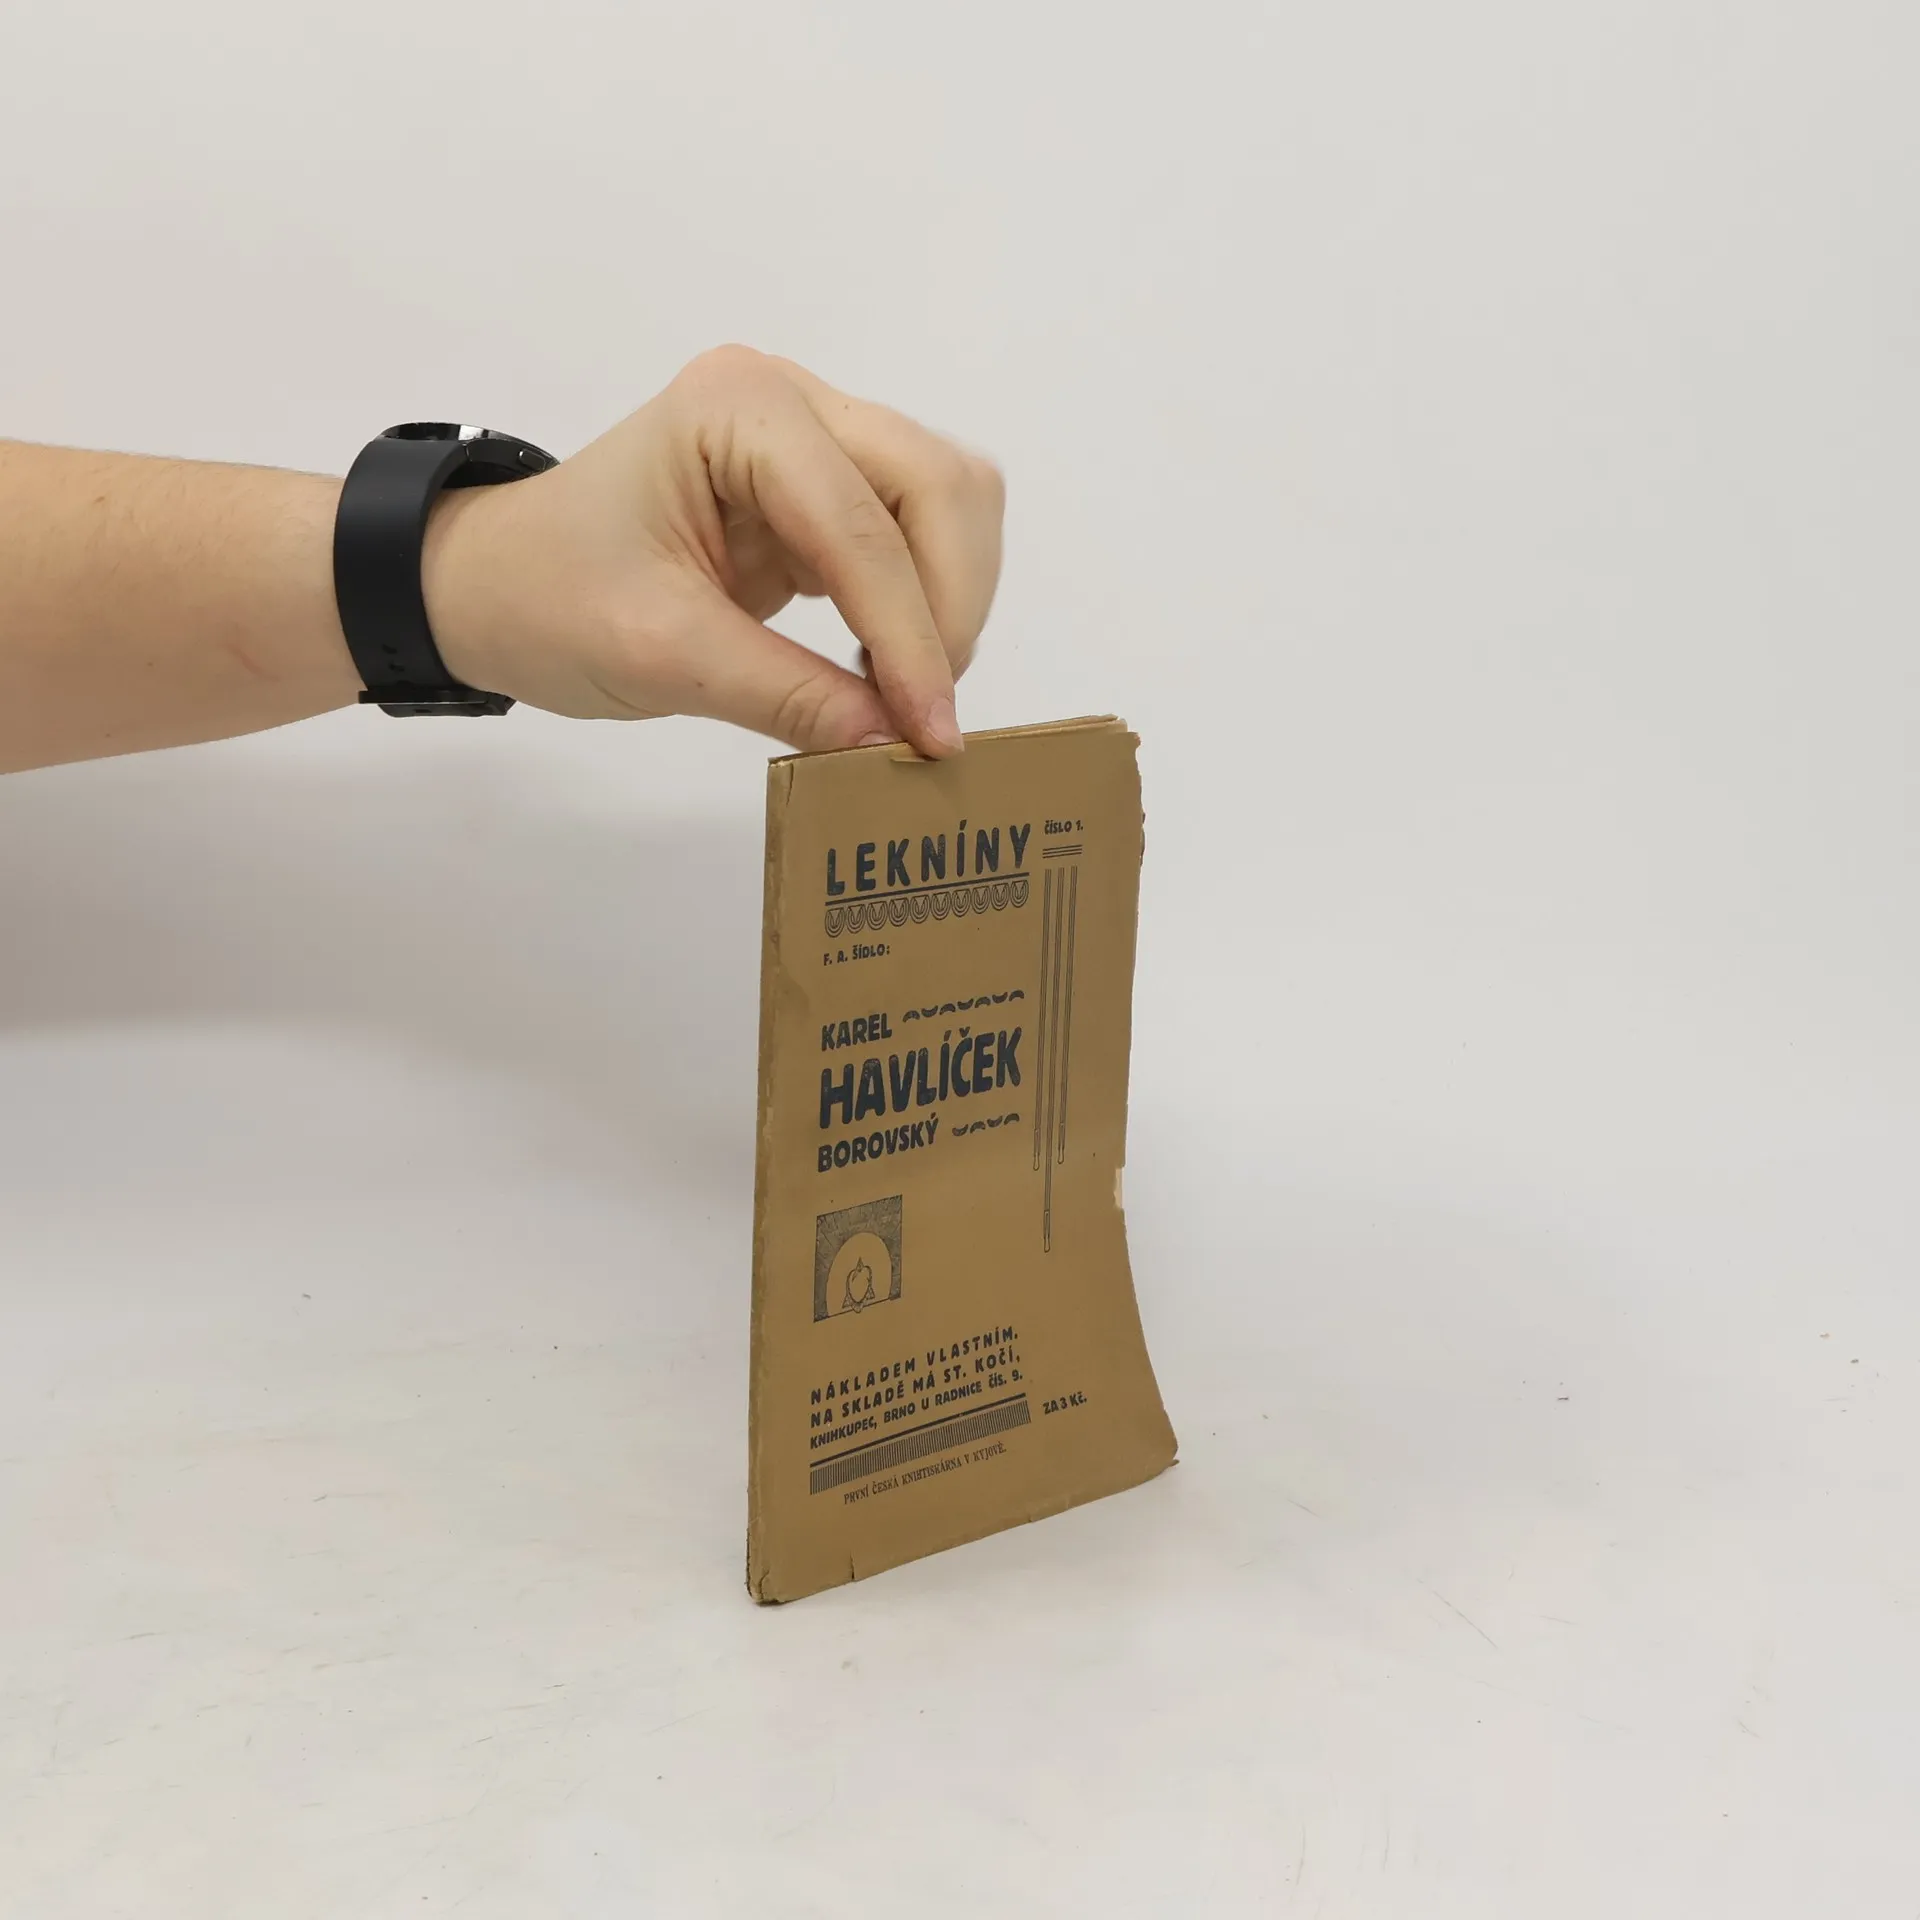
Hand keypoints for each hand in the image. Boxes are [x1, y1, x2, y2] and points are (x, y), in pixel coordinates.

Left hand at [422, 347, 1003, 757]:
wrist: (496, 587)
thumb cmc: (550, 602)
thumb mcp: (662, 656)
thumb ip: (787, 695)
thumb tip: (894, 742)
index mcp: (738, 408)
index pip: (862, 523)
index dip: (910, 633)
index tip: (930, 734)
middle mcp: (792, 400)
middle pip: (937, 485)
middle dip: (949, 604)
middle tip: (928, 714)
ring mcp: (814, 435)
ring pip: (946, 501)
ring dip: (949, 600)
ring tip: (909, 692)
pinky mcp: (824, 487)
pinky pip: (915, 532)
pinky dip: (924, 602)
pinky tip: (889, 669)